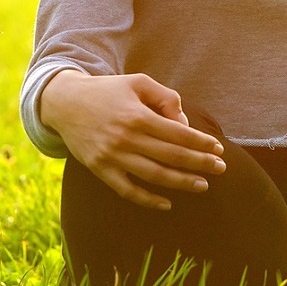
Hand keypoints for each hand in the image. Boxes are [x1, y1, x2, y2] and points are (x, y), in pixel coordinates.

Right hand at [39, 69, 226, 210]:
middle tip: (221, 168)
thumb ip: (166, 98)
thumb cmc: (108, 91)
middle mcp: (126, 138)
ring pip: (154, 175)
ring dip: (181, 182)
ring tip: (202, 185)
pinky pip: (127, 190)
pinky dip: (148, 200)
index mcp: (138, 116)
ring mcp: (112, 156)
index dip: (201, 143)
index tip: (218, 149)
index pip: (178, 134)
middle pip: (171, 156)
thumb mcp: (138, 83)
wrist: (65, 103)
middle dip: (200, 163)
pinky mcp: (100, 170)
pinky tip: (167, 203)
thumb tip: (184, 124)